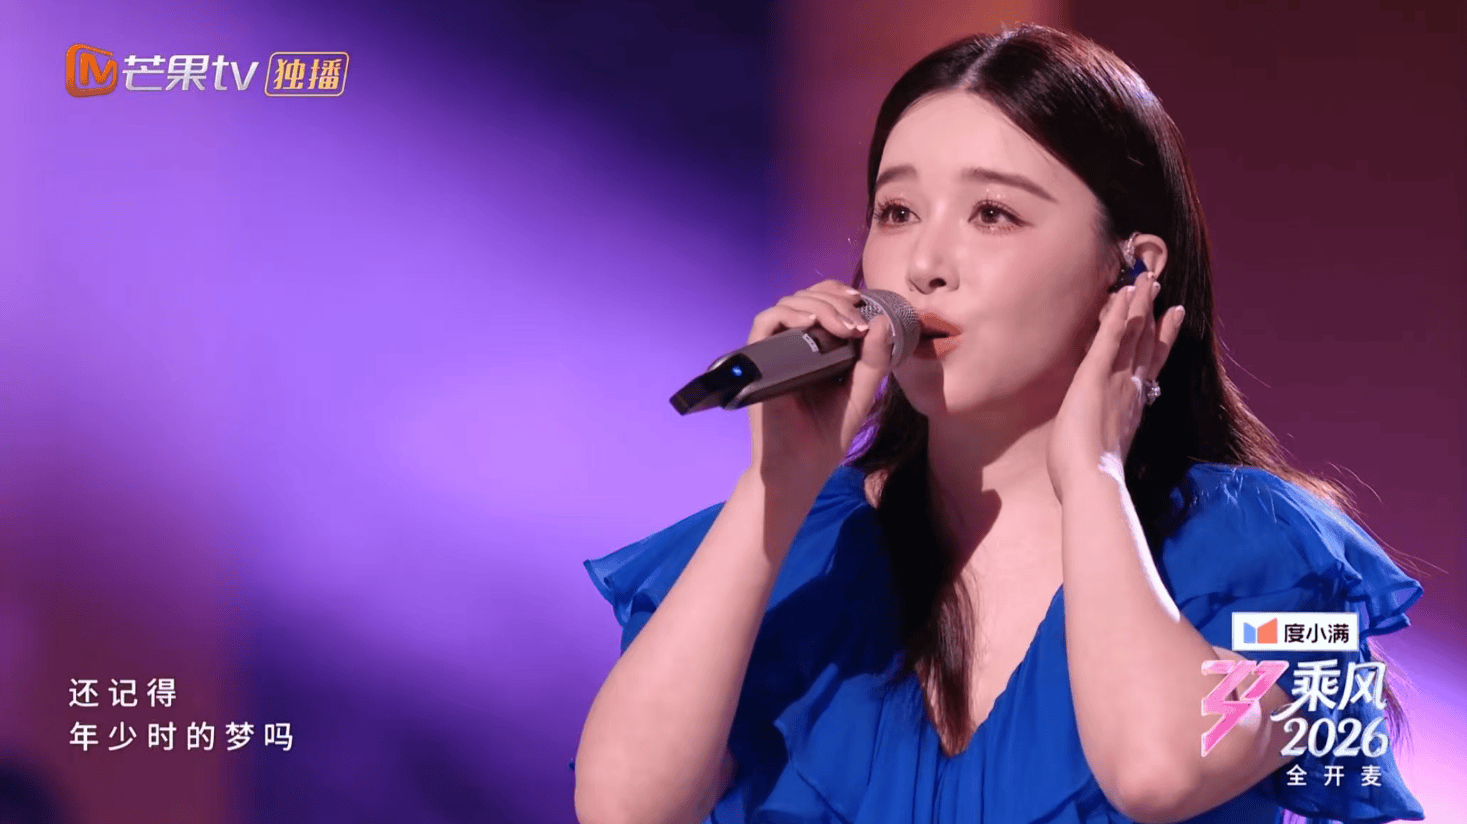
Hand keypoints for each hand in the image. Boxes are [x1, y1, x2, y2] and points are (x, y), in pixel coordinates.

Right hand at [745, 280, 893, 492]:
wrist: (801, 468)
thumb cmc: (826, 435)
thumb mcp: (860, 393)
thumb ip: (873, 360)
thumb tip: (881, 321)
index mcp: (815, 349)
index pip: (821, 302)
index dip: (839, 294)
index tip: (862, 304)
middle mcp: (792, 346)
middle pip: (805, 297)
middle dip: (834, 300)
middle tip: (856, 323)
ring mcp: (774, 353)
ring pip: (787, 304)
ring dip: (818, 306)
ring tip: (842, 327)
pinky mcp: (758, 362)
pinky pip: (764, 323)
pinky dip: (788, 315)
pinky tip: (810, 324)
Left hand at [1048, 271, 1184, 498]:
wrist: (1093, 483)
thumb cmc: (1091, 477)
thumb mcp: (1104, 451)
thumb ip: (1108, 438)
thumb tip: (1105, 444)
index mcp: (1132, 406)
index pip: (1148, 366)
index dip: (1160, 341)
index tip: (1171, 320)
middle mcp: (1130, 388)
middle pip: (1145, 343)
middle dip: (1152, 314)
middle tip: (1159, 289)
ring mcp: (1116, 380)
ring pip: (1132, 333)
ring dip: (1138, 304)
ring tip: (1146, 280)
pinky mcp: (1095, 375)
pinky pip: (1109, 337)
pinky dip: (1117, 314)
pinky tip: (1123, 293)